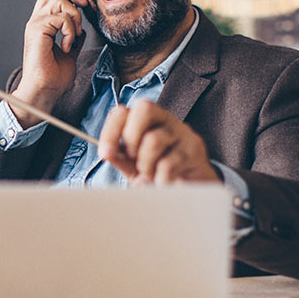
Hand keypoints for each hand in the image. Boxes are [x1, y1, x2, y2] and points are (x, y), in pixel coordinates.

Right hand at [8, 0, 92, 123]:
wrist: (44, 91)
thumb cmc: (53, 79)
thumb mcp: (70, 54)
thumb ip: (74, 39)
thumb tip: (81, 30)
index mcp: (42, 26)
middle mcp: (36, 22)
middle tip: (84, 8)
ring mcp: (35, 25)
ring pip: (60, 1)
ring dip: (74, 17)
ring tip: (73, 37)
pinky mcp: (37, 30)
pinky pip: (61, 18)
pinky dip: (70, 32)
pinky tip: (67, 47)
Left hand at [98, 102, 219, 184]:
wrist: (190, 188)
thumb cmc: (158, 173)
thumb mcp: (133, 166)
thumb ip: (120, 158)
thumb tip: (107, 152)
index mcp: (146, 120)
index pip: (123, 111)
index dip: (111, 130)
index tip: (105, 153)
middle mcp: (165, 119)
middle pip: (144, 109)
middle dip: (131, 138)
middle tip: (132, 159)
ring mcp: (181, 132)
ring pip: (154, 139)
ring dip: (146, 164)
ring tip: (151, 174)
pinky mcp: (194, 149)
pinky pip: (168, 164)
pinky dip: (160, 180)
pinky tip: (164, 182)